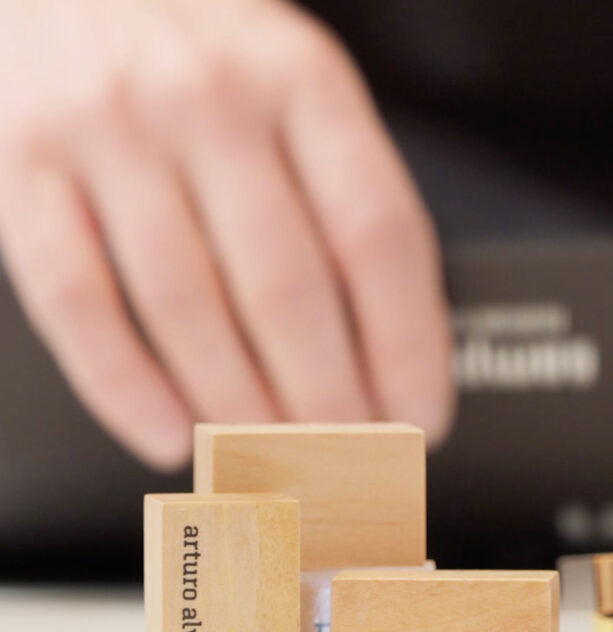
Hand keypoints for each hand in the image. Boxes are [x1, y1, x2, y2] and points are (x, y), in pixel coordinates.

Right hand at [0, 0, 452, 468]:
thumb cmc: (208, 45)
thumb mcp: (302, 83)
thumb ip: (345, 191)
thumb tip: (393, 339)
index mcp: (303, 81)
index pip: (378, 238)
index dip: (410, 346)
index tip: (423, 414)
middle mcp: (208, 102)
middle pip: (288, 289)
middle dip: (331, 398)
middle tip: (352, 454)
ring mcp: (110, 133)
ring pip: (187, 307)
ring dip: (241, 406)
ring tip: (276, 455)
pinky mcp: (23, 165)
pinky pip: (76, 300)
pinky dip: (126, 386)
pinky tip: (171, 434)